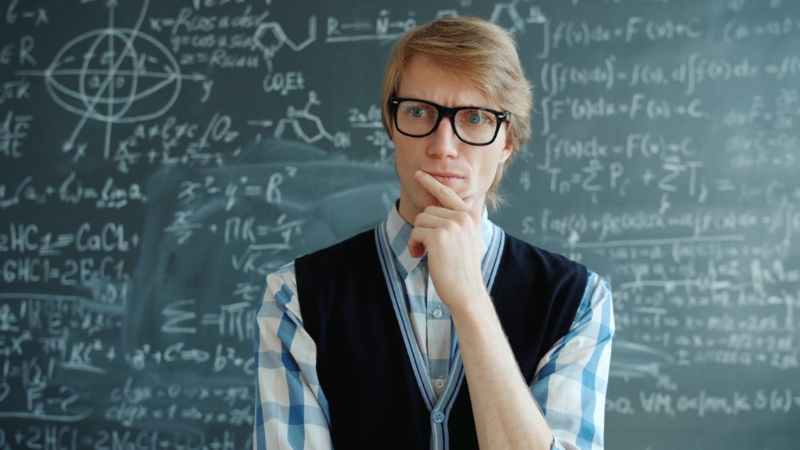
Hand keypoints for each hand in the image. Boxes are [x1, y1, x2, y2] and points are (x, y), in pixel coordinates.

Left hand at [408, 170, 486, 305]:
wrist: (466, 291)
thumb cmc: (464, 268)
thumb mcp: (470, 239)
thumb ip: (460, 221)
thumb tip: (441, 207)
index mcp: (471, 215)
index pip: (448, 194)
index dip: (431, 183)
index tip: (419, 174)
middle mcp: (463, 217)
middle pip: (429, 209)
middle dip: (424, 227)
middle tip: (427, 247)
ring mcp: (451, 225)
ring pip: (421, 219)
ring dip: (418, 237)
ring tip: (425, 252)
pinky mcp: (438, 236)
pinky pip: (416, 231)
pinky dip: (414, 244)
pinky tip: (421, 255)